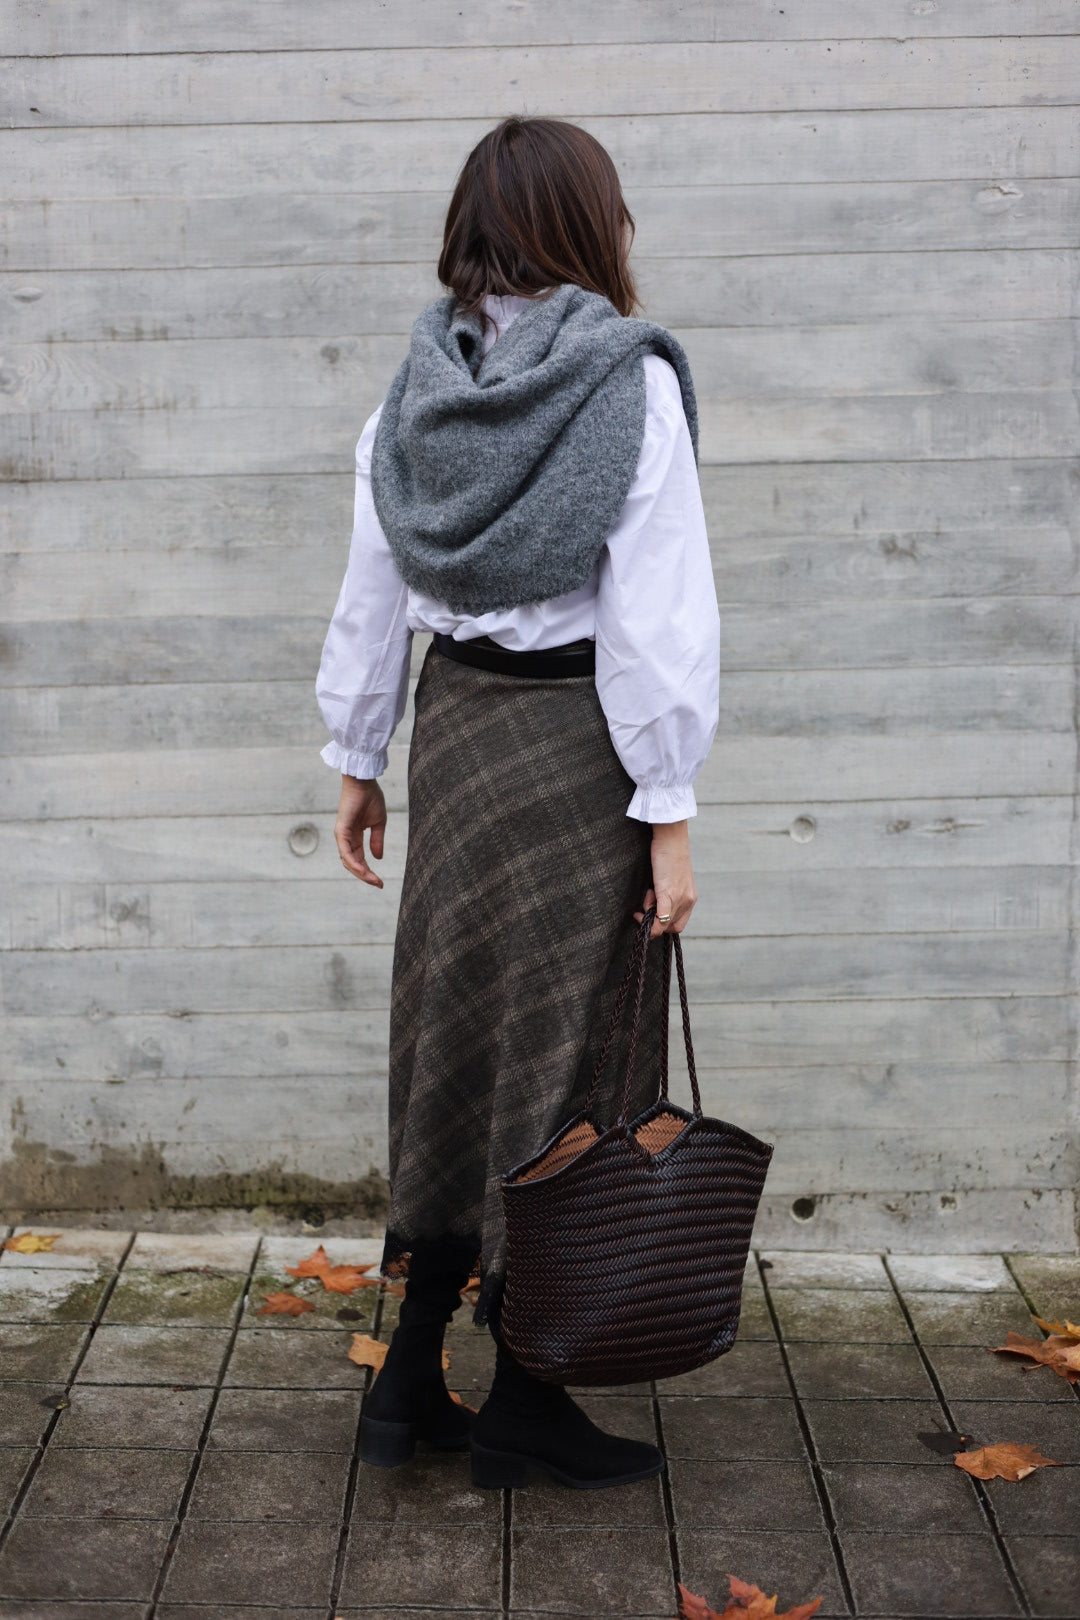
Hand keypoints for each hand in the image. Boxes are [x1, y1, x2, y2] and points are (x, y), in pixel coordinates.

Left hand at [333, 775, 386, 886]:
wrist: (364, 782)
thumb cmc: (371, 798)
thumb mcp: (378, 824)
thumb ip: (377, 841)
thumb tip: (378, 858)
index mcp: (355, 837)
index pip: (360, 860)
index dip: (369, 872)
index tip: (380, 882)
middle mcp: (346, 839)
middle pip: (353, 864)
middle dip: (365, 876)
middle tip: (378, 884)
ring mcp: (342, 836)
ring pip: (348, 861)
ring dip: (361, 873)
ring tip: (373, 880)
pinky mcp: (341, 831)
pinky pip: (346, 852)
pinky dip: (354, 863)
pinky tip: (363, 871)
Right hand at [633, 819, 697, 936]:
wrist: (671, 839)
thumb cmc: (670, 854)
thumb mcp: (674, 878)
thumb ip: (669, 893)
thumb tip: (655, 907)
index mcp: (691, 897)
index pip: (679, 924)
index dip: (663, 925)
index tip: (651, 916)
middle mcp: (688, 900)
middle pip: (672, 926)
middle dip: (656, 921)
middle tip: (646, 906)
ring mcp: (679, 898)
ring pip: (664, 923)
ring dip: (649, 914)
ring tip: (648, 894)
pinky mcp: (667, 893)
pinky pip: (660, 917)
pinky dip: (649, 921)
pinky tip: (639, 914)